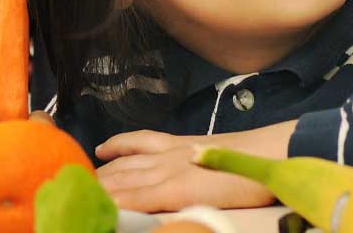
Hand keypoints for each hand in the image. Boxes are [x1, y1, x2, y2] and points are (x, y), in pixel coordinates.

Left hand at [95, 128, 278, 212]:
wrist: (275, 152)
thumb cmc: (258, 158)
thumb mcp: (222, 155)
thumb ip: (200, 160)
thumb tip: (193, 174)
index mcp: (181, 143)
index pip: (137, 143)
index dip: (114, 149)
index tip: (98, 154)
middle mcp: (169, 153)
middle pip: (122, 162)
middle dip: (99, 173)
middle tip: (77, 181)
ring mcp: (170, 170)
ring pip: (121, 179)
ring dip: (99, 188)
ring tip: (79, 195)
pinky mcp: (176, 188)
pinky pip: (136, 198)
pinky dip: (117, 204)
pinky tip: (103, 209)